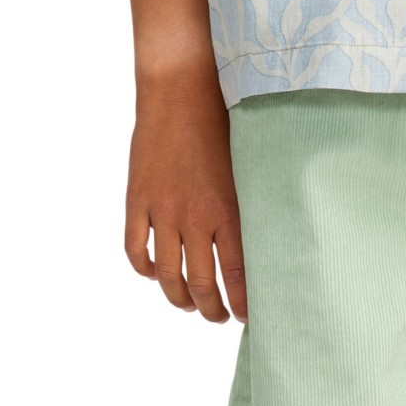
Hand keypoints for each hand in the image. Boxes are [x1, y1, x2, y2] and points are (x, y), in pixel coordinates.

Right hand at [124, 69, 245, 321]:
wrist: (180, 87)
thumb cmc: (224, 123)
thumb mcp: (250, 168)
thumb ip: (253, 207)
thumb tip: (269, 244)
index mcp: (228, 212)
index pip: (239, 276)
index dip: (243, 304)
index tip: (249, 317)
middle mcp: (193, 217)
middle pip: (200, 285)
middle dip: (212, 310)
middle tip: (219, 317)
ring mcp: (162, 211)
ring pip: (167, 276)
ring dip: (179, 299)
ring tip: (190, 305)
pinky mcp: (137, 200)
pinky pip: (136, 250)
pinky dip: (145, 270)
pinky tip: (156, 275)